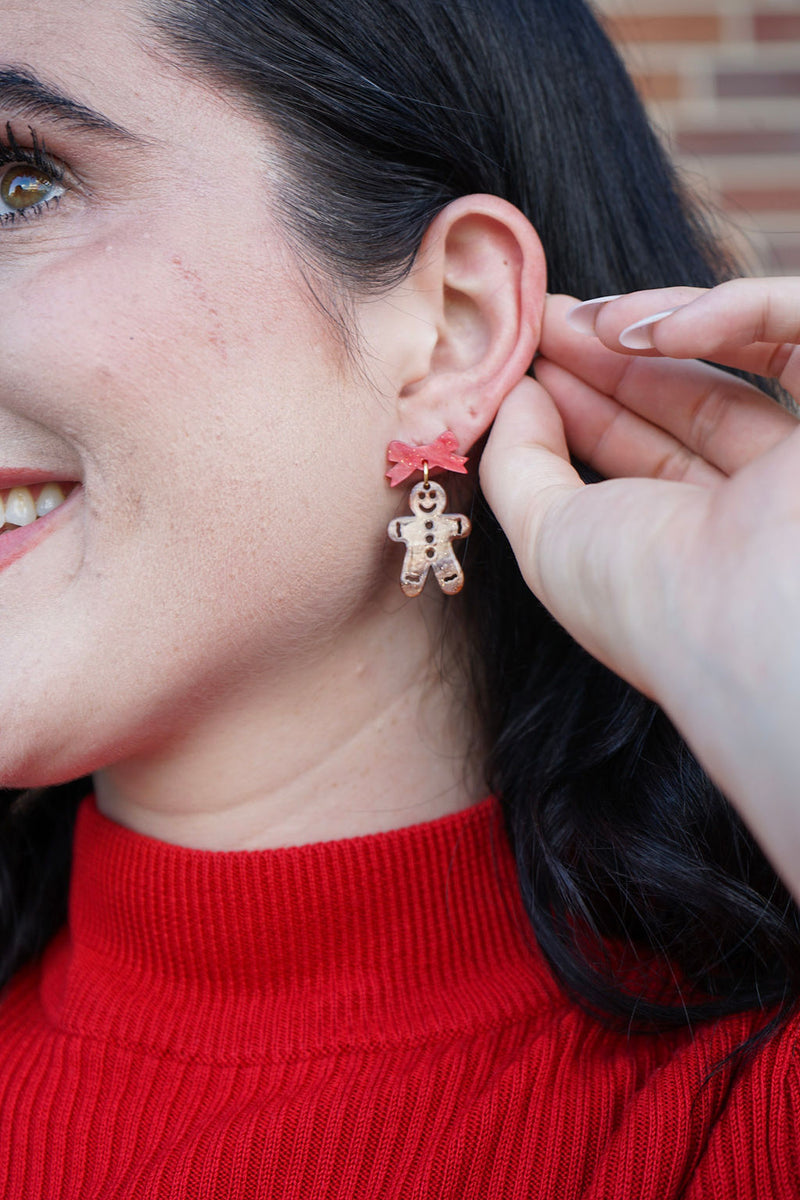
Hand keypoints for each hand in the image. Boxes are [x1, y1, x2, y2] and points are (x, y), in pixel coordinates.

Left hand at [480, 278, 799, 899]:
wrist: (754, 626)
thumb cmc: (646, 602)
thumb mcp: (548, 539)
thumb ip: (517, 464)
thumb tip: (518, 394)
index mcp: (701, 541)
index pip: (645, 449)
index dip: (585, 397)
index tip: (529, 358)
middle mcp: (764, 500)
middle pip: (691, 396)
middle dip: (610, 352)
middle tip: (547, 318)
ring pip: (751, 353)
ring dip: (660, 322)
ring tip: (582, 320)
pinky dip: (736, 309)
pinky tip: (653, 329)